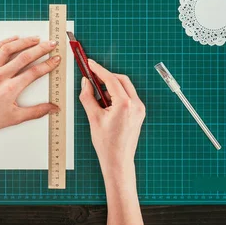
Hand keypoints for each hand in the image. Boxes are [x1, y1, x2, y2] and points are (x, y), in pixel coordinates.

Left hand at [0, 36, 60, 145]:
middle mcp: (0, 77)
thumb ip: (37, 111)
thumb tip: (52, 108)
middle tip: (50, 44)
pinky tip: (13, 39)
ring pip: (9, 49)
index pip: (34, 72)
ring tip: (35, 39)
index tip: (55, 59)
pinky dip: (4, 43)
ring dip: (24, 42)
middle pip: (25, 57)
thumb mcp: (15, 118)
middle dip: (41, 49)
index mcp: (10, 89)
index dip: (48, 65)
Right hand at [79, 59, 144, 174]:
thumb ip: (88, 96)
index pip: (111, 79)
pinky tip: (106, 103)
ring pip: (125, 87)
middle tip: (92, 77)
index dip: (99, 70)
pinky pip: (128, 96)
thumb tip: (85, 82)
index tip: (90, 64)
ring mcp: (139, 109)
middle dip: (106, 76)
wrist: (118, 161)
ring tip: (98, 96)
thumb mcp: (93, 118)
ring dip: (112, 86)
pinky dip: (117, 95)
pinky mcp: (139, 113)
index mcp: (125, 105)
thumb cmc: (107, 144)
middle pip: (121, 80)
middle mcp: (136, 105)